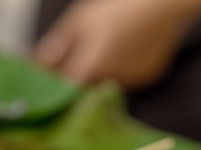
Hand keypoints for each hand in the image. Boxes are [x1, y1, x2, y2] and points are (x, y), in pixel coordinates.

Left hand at [34, 0, 200, 89]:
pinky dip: (122, 69)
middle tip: (76, 59)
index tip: (49, 79)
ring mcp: (132, 81)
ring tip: (106, 48)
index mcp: (91, 66)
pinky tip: (127, 49)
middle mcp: (111, 80)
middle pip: (86, 89)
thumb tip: (37, 64)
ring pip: (107, 85)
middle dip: (78, 78)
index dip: (55, 86)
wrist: (163, 3)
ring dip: (100, 75)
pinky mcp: (148, 77)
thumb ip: (58, 45)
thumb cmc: (118, 7)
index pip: (65, 90)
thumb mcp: (81, 20)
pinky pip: (128, 79)